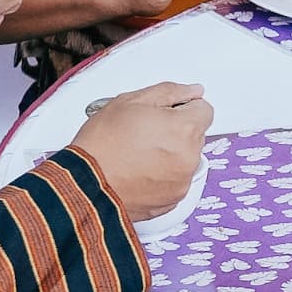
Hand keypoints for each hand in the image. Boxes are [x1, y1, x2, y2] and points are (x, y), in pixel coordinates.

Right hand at [69, 79, 210, 220]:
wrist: (86, 185)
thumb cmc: (102, 145)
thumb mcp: (131, 101)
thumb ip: (170, 92)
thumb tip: (192, 91)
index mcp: (184, 129)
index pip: (205, 110)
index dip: (184, 107)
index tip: (168, 112)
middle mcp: (190, 157)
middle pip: (196, 135)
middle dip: (177, 130)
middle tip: (145, 131)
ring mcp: (182, 181)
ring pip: (186, 158)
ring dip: (171, 153)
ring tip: (139, 153)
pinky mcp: (173, 200)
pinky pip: (176, 180)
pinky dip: (163, 175)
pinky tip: (140, 170)